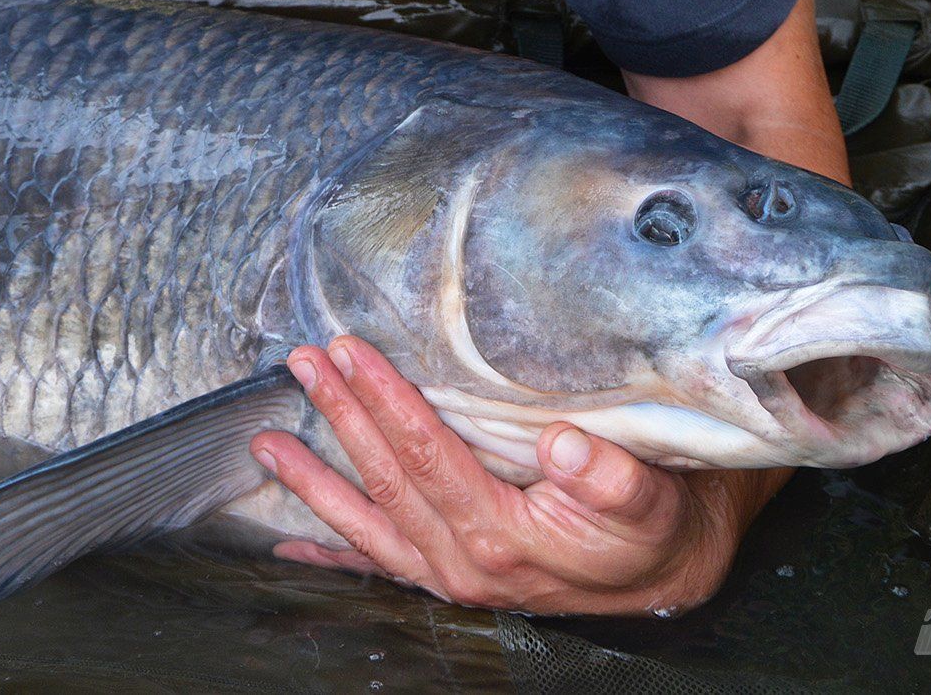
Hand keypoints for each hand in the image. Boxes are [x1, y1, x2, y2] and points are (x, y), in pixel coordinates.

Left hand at [250, 337, 783, 615]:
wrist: (665, 573)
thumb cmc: (651, 525)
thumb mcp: (649, 497)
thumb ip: (610, 476)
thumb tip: (561, 442)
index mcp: (501, 536)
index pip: (426, 456)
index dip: (384, 400)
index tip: (349, 351)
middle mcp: (462, 563)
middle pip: (386, 478)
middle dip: (341, 414)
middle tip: (303, 361)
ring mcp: (449, 575)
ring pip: (367, 523)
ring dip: (314, 481)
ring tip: (264, 444)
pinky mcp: (448, 579)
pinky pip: (379, 566)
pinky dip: (333, 553)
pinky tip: (291, 546)